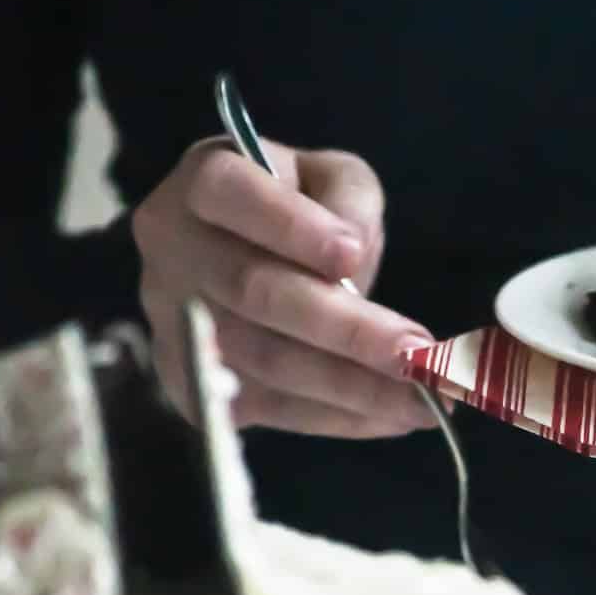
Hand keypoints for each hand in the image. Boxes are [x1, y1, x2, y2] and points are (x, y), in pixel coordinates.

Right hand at [133, 138, 436, 436]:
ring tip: (422, 396)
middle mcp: (173, 253)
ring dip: (351, 386)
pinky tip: (391, 415)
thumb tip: (350, 257)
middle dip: (345, 329)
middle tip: (416, 353)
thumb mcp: (331, 178)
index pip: (232, 194)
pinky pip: (267, 407)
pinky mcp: (191, 384)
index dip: (288, 225)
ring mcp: (174, 323)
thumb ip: (348, 198)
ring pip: (263, 360)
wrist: (244, 260)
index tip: (351, 254)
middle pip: (255, 292)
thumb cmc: (298, 210)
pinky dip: (336, 416)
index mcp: (202, 183)